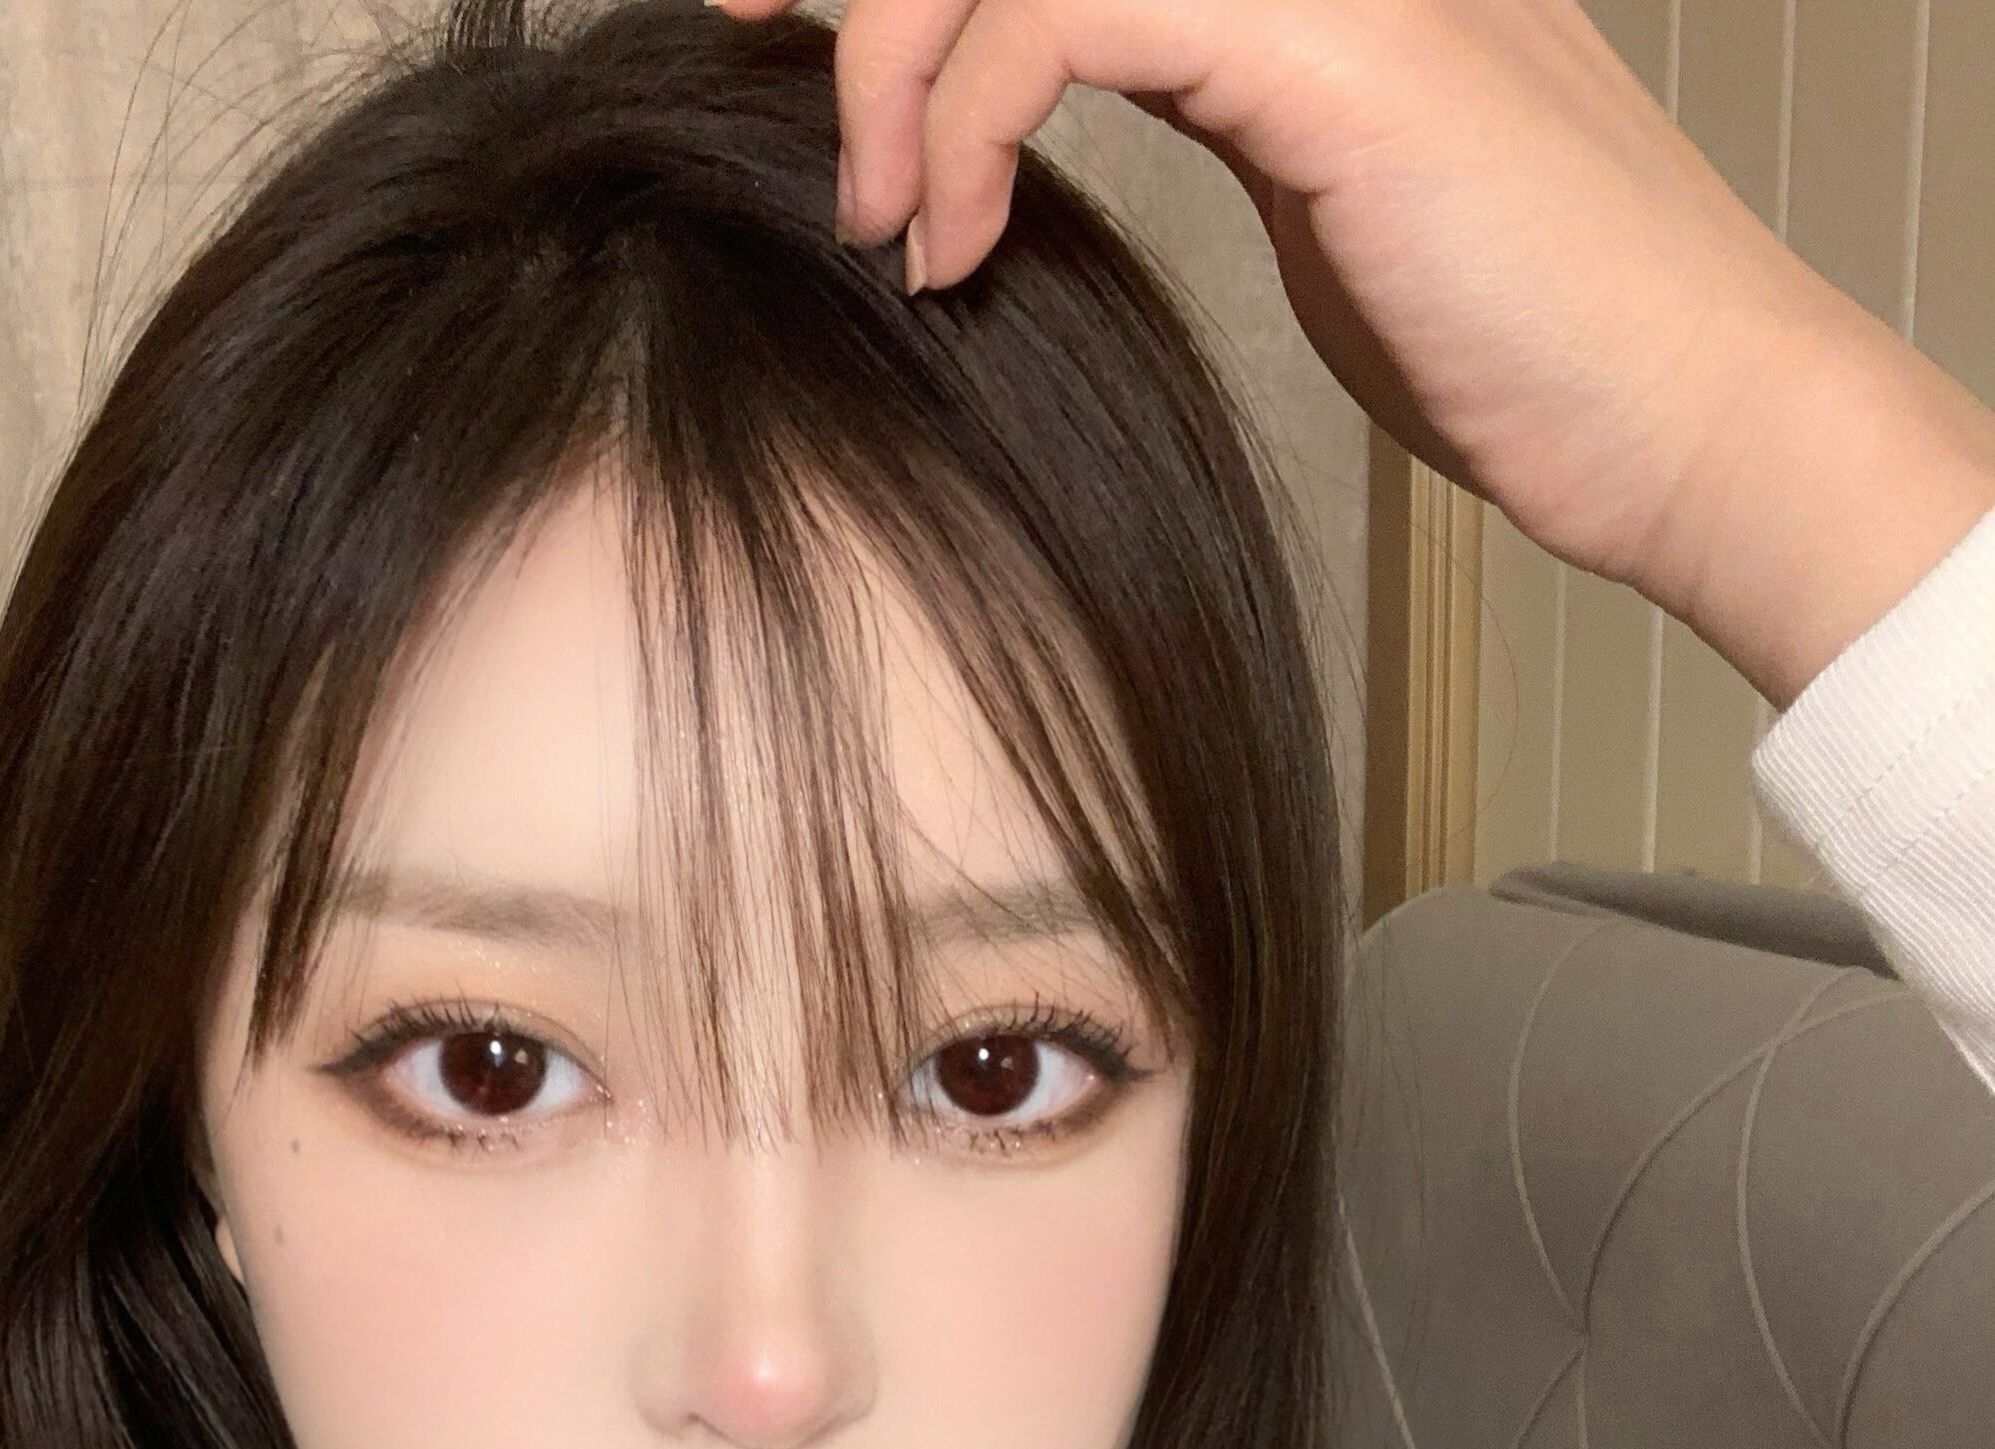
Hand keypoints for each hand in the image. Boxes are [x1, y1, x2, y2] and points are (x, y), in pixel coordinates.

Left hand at [715, 0, 1994, 704]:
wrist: (1692, 420)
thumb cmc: (1530, 355)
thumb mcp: (1341, 222)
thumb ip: (1235, 141)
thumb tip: (1075, 170)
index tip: (795, 33)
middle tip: (743, 31)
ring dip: (896, 49)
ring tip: (867, 199)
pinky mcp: (1327, 40)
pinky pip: (1064, 8)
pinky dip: (967, 118)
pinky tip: (948, 241)